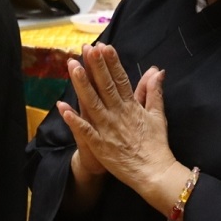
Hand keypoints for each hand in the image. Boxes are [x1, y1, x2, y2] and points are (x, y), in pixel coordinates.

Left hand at [57, 45, 174, 195]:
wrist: (154, 173)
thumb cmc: (156, 145)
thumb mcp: (157, 115)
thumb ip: (154, 92)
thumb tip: (156, 71)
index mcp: (131, 107)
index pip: (120, 80)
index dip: (111, 63)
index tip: (104, 47)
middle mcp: (118, 114)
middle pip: (105, 86)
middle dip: (96, 66)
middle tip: (87, 48)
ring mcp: (108, 129)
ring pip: (92, 103)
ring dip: (82, 85)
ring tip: (73, 67)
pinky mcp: (100, 145)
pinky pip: (85, 130)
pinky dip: (74, 119)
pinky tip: (62, 106)